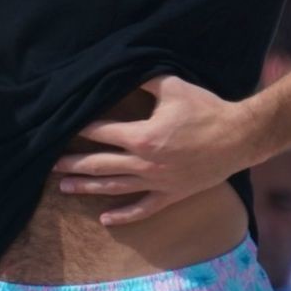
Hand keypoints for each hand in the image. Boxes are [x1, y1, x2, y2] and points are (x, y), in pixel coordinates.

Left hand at [51, 76, 255, 226]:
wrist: (240, 137)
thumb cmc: (206, 109)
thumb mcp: (173, 86)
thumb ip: (143, 79)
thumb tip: (122, 70)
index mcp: (144, 136)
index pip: (102, 133)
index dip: (81, 130)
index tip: (62, 128)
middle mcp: (146, 163)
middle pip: (100, 164)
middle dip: (73, 164)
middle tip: (50, 165)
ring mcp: (158, 182)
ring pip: (115, 188)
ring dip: (88, 189)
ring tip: (64, 188)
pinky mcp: (172, 195)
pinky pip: (143, 209)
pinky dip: (124, 216)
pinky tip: (105, 219)